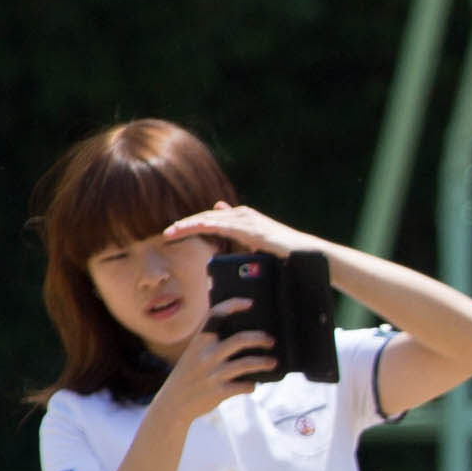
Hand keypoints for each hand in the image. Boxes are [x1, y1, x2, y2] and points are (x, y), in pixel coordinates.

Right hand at [145, 312, 272, 432]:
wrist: (172, 404)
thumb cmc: (189, 376)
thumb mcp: (193, 354)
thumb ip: (211, 343)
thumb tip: (243, 335)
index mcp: (199, 342)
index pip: (216, 316)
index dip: (233, 306)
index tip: (250, 303)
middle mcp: (205, 355)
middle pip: (240, 340)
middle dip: (260, 338)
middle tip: (270, 341)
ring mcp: (212, 374)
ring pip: (247, 363)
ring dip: (263, 362)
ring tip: (272, 362)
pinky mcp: (218, 392)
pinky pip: (244, 386)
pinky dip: (251, 385)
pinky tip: (252, 385)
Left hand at [156, 200, 316, 264]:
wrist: (306, 255)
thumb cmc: (285, 253)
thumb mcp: (260, 245)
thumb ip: (245, 238)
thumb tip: (232, 236)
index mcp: (244, 218)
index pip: (211, 219)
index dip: (192, 225)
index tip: (174, 234)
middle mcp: (243, 215)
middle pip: (207, 217)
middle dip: (185, 224)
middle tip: (166, 233)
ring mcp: (245, 219)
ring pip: (209, 219)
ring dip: (188, 225)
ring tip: (170, 233)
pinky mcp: (248, 228)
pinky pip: (218, 225)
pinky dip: (200, 226)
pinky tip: (187, 229)